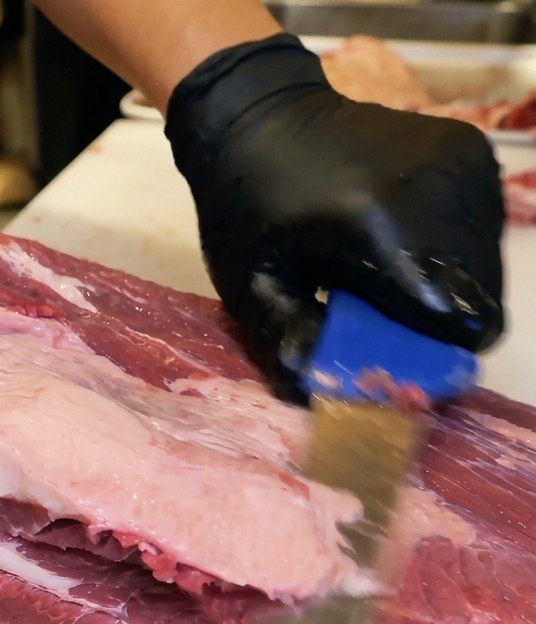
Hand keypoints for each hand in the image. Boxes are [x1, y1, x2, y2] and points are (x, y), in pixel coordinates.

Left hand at [165, 35, 504, 401]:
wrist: (260, 116)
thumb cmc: (246, 205)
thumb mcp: (252, 285)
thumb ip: (294, 343)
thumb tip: (328, 398)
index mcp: (376, 227)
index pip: (452, 318)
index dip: (428, 353)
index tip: (391, 359)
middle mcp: (436, 191)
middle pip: (479, 296)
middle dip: (434, 325)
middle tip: (378, 317)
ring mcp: (462, 167)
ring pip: (487, 267)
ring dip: (444, 289)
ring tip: (381, 274)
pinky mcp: (472, 155)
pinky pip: (483, 232)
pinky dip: (450, 254)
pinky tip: (399, 245)